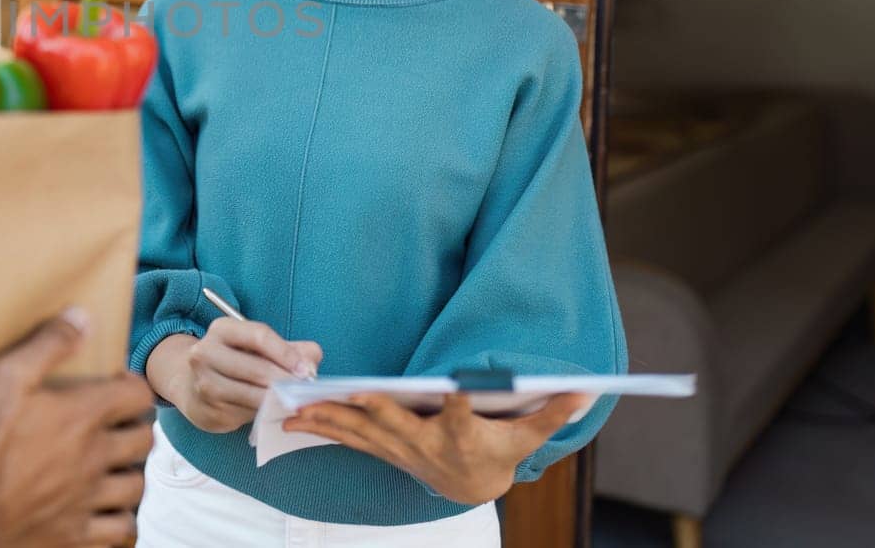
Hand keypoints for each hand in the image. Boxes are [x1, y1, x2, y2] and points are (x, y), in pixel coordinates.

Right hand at [0, 310, 153, 547]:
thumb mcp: (5, 379)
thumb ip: (48, 345)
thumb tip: (82, 317)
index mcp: (83, 417)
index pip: (138, 395)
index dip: (133, 386)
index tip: (116, 386)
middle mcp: (95, 459)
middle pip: (144, 440)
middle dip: (136, 428)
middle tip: (117, 425)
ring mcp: (88, 501)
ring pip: (137, 486)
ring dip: (130, 473)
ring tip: (113, 466)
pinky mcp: (77, 536)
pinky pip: (120, 530)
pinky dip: (120, 520)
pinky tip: (104, 510)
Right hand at [146, 319, 321, 433]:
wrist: (191, 385)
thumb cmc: (235, 361)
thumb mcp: (258, 347)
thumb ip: (291, 349)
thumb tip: (312, 362)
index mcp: (222, 330)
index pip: (259, 336)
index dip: (286, 353)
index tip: (306, 369)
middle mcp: (206, 353)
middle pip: (256, 368)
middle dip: (285, 381)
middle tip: (306, 390)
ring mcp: (204, 383)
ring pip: (251, 395)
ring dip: (277, 400)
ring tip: (294, 401)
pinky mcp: (208, 410)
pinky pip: (244, 414)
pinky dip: (263, 414)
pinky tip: (274, 412)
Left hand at [283, 391, 590, 504]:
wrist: (471, 489)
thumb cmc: (498, 453)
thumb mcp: (526, 438)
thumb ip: (549, 412)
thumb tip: (584, 388)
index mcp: (459, 436)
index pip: (460, 416)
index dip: (457, 401)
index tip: (452, 385)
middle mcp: (423, 444)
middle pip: (394, 424)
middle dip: (369, 408)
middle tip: (344, 392)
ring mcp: (397, 449)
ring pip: (359, 431)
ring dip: (327, 418)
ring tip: (295, 405)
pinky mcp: (380, 448)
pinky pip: (345, 437)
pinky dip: (319, 426)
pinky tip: (290, 419)